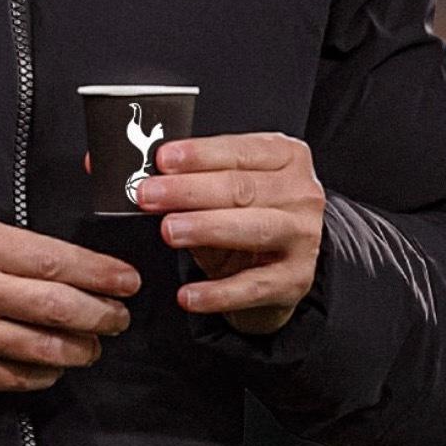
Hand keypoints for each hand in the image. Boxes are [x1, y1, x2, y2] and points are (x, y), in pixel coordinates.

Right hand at [0, 214, 139, 394]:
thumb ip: (0, 246)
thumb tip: (52, 261)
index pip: (55, 259)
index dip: (100, 272)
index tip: (124, 278)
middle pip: (62, 305)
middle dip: (103, 313)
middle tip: (120, 314)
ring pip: (48, 347)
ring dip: (83, 347)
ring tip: (96, 342)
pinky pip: (20, 378)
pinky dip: (47, 374)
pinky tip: (56, 366)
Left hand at [135, 132, 324, 334]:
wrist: (279, 263)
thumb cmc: (246, 212)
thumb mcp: (226, 184)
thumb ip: (193, 175)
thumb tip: (141, 173)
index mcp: (286, 157)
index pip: (239, 151)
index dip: (199, 155)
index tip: (163, 160)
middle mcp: (301, 194)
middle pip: (241, 188)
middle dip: (189, 191)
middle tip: (150, 196)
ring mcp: (303, 238)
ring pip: (252, 229)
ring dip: (205, 228)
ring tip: (169, 231)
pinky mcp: (296, 280)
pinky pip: (252, 287)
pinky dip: (218, 292)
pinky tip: (189, 294)